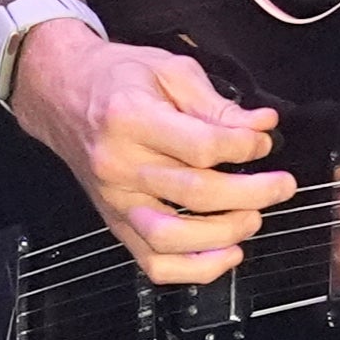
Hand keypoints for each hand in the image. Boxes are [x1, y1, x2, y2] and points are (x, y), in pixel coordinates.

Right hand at [7, 19, 291, 284]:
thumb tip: (262, 126)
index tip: (265, 141)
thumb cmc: (115, 77)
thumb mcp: (169, 70)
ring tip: (254, 217)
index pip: (202, 148)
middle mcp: (119, 165)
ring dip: (225, 234)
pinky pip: (152, 262)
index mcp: (131, 119)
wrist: (57, 91)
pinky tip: (228, 253)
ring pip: (172, 238)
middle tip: (282, 185)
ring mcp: (115, 199)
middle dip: (253, 193)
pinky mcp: (115, 221)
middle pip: (196, 194)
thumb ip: (216, 103)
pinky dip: (194, 269)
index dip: (246, 147)